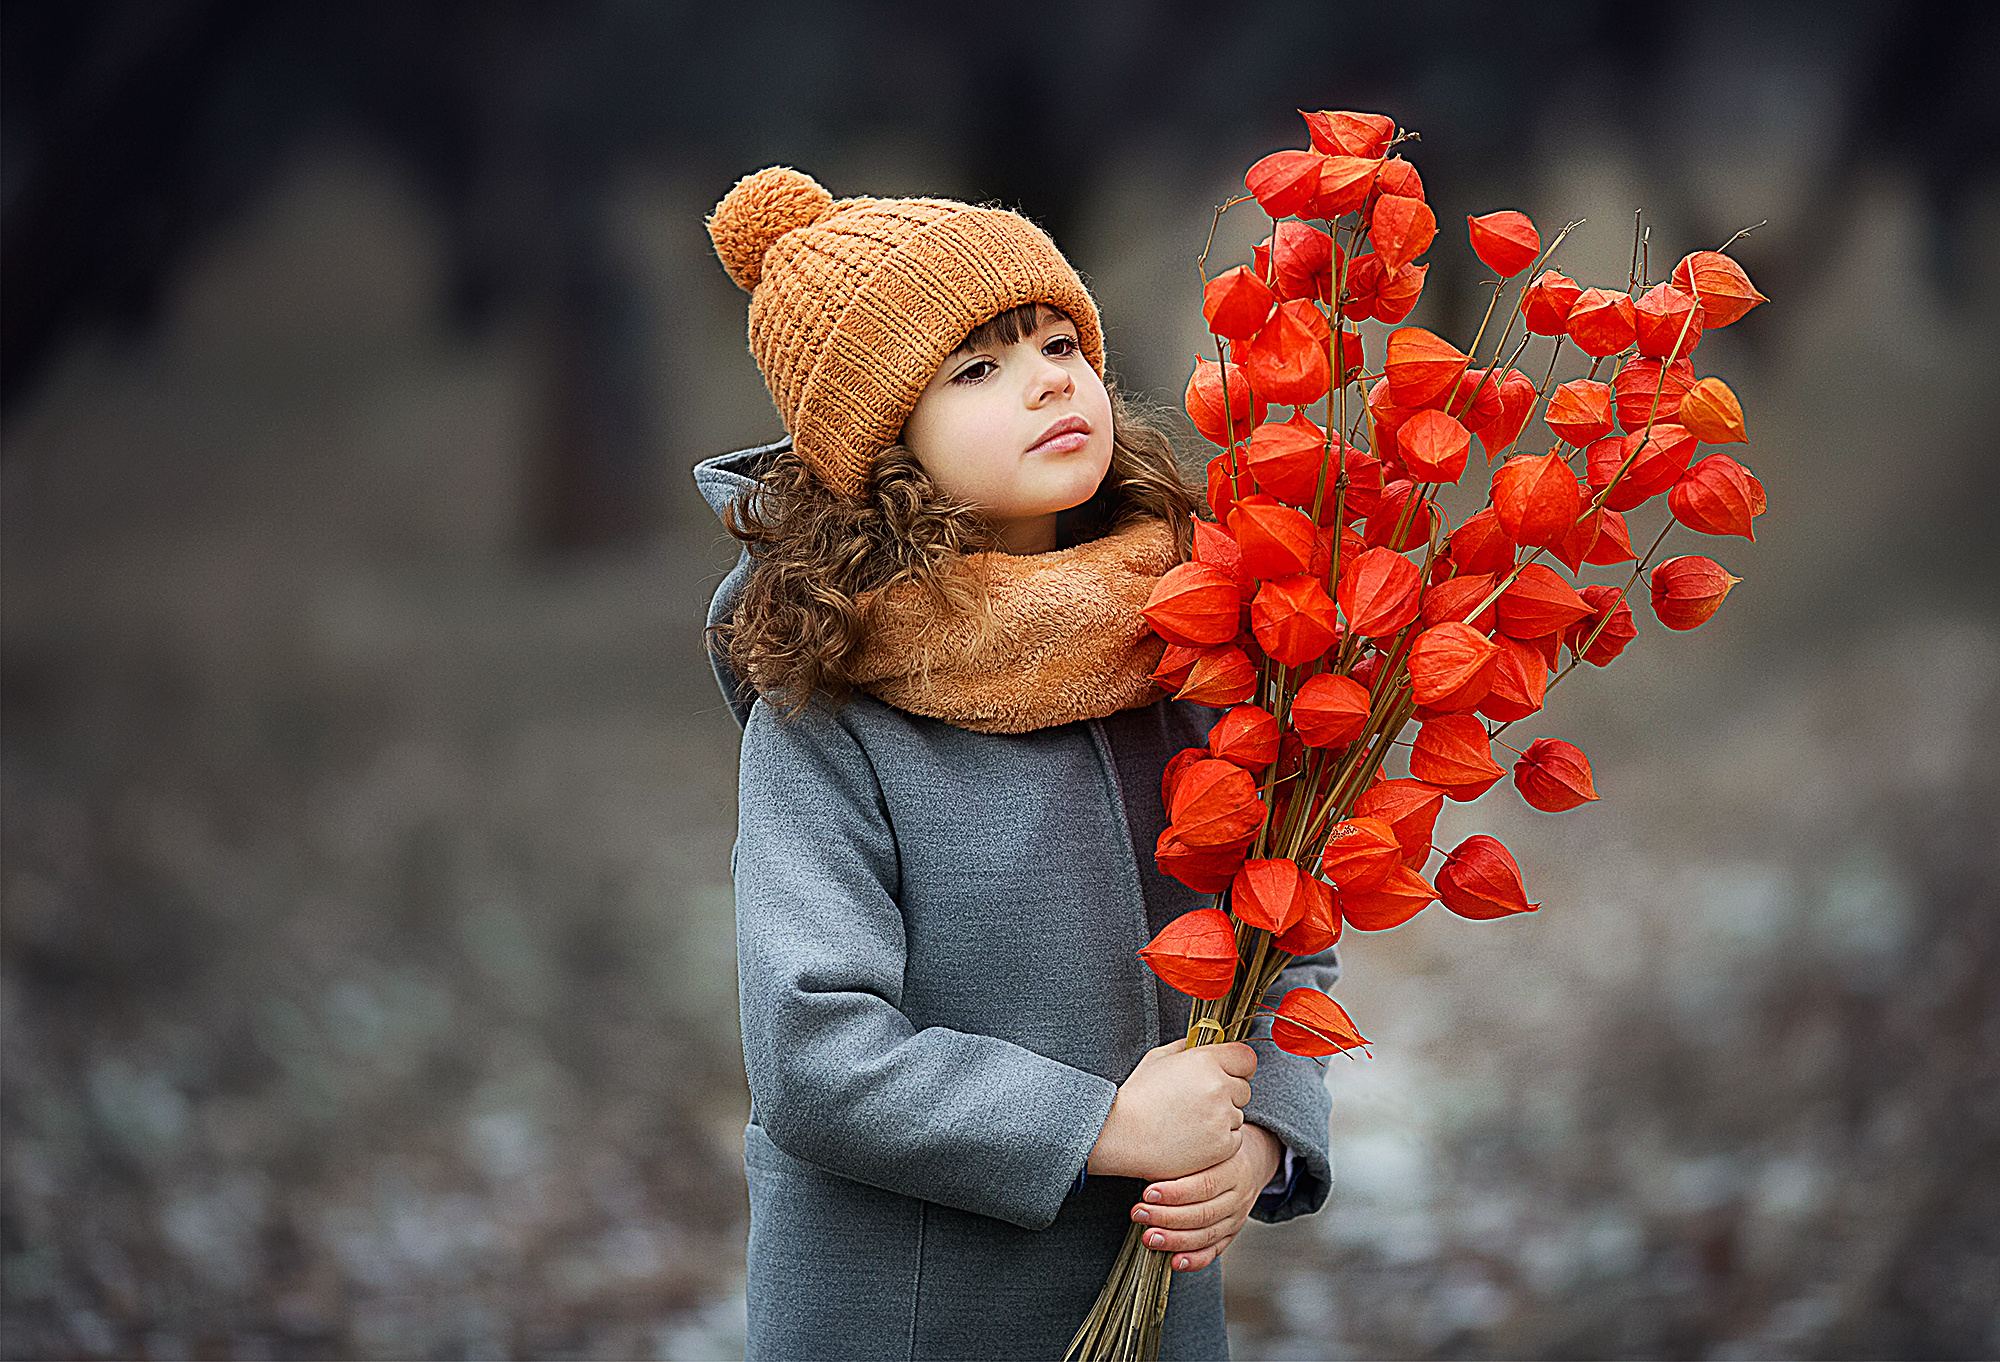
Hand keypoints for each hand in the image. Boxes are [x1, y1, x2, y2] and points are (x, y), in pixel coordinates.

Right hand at [1086, 1039, 1256, 1181]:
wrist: (1123, 1135)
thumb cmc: (1138, 1096)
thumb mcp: (1157, 1059)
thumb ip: (1186, 1047)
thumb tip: (1202, 1043)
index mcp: (1205, 1061)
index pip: (1247, 1058)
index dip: (1237, 1066)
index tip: (1227, 1073)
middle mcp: (1219, 1087)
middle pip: (1244, 1088)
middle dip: (1227, 1093)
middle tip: (1198, 1102)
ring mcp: (1222, 1118)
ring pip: (1238, 1115)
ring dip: (1222, 1118)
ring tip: (1190, 1122)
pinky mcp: (1222, 1145)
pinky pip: (1234, 1139)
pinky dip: (1219, 1140)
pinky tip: (1193, 1138)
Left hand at [1128, 1122, 1282, 1271]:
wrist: (1250, 1164)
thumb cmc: (1215, 1153)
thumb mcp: (1207, 1144)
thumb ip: (1184, 1152)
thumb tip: (1145, 1155)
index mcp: (1233, 1170)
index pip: (1204, 1185)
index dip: (1175, 1193)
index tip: (1147, 1193)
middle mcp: (1238, 1196)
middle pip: (1203, 1213)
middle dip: (1167, 1217)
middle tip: (1139, 1214)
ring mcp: (1236, 1218)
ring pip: (1206, 1235)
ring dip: (1175, 1240)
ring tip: (1149, 1238)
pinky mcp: (1231, 1235)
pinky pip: (1214, 1251)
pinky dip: (1194, 1260)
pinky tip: (1174, 1262)